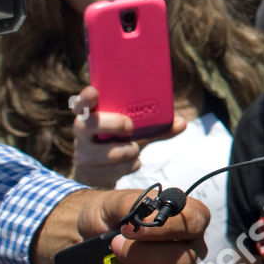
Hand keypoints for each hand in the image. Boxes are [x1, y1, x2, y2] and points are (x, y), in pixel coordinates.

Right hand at [68, 86, 185, 187]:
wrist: (101, 171)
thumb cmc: (119, 141)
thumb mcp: (135, 130)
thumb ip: (156, 126)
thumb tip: (182, 123)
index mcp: (91, 114)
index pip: (81, 103)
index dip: (85, 97)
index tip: (94, 92)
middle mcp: (82, 132)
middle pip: (89, 124)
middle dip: (114, 124)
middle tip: (130, 126)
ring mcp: (83, 152)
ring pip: (108, 152)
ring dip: (129, 151)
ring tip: (134, 149)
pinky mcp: (88, 172)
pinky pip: (115, 170)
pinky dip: (130, 166)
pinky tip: (130, 163)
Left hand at [74, 187, 211, 263]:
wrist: (80, 242)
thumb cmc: (106, 220)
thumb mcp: (113, 204)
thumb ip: (133, 205)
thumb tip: (147, 219)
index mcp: (184, 224)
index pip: (197, 222)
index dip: (169, 227)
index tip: (129, 229)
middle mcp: (186, 257)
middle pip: (189, 263)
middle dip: (153, 259)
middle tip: (117, 251)